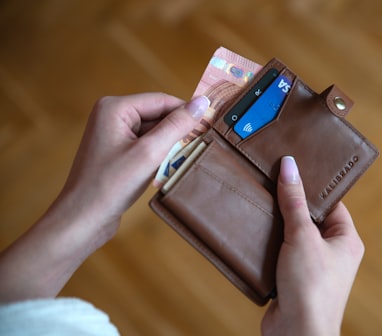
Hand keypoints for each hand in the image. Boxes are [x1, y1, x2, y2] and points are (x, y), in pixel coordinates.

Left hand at [0, 92, 209, 301]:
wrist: (83, 219)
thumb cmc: (111, 185)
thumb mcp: (149, 153)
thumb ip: (176, 126)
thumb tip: (202, 103)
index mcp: (115, 107)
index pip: (161, 101)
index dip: (186, 111)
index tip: (209, 124)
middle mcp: (112, 115)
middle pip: (156, 115)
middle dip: (176, 131)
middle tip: (198, 145)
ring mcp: (112, 134)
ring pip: (152, 132)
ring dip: (167, 145)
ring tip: (181, 159)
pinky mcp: (116, 151)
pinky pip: (144, 144)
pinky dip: (157, 154)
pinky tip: (164, 167)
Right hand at [261, 156, 363, 335]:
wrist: (296, 333)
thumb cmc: (310, 287)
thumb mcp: (302, 236)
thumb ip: (294, 201)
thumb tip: (290, 166)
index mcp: (345, 239)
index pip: (330, 203)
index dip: (311, 186)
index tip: (292, 170)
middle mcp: (331, 251)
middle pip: (308, 216)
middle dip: (289, 203)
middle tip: (270, 183)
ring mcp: (311, 263)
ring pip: (292, 232)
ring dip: (276, 221)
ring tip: (259, 201)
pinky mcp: (293, 274)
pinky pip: (281, 248)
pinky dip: (269, 240)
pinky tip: (255, 228)